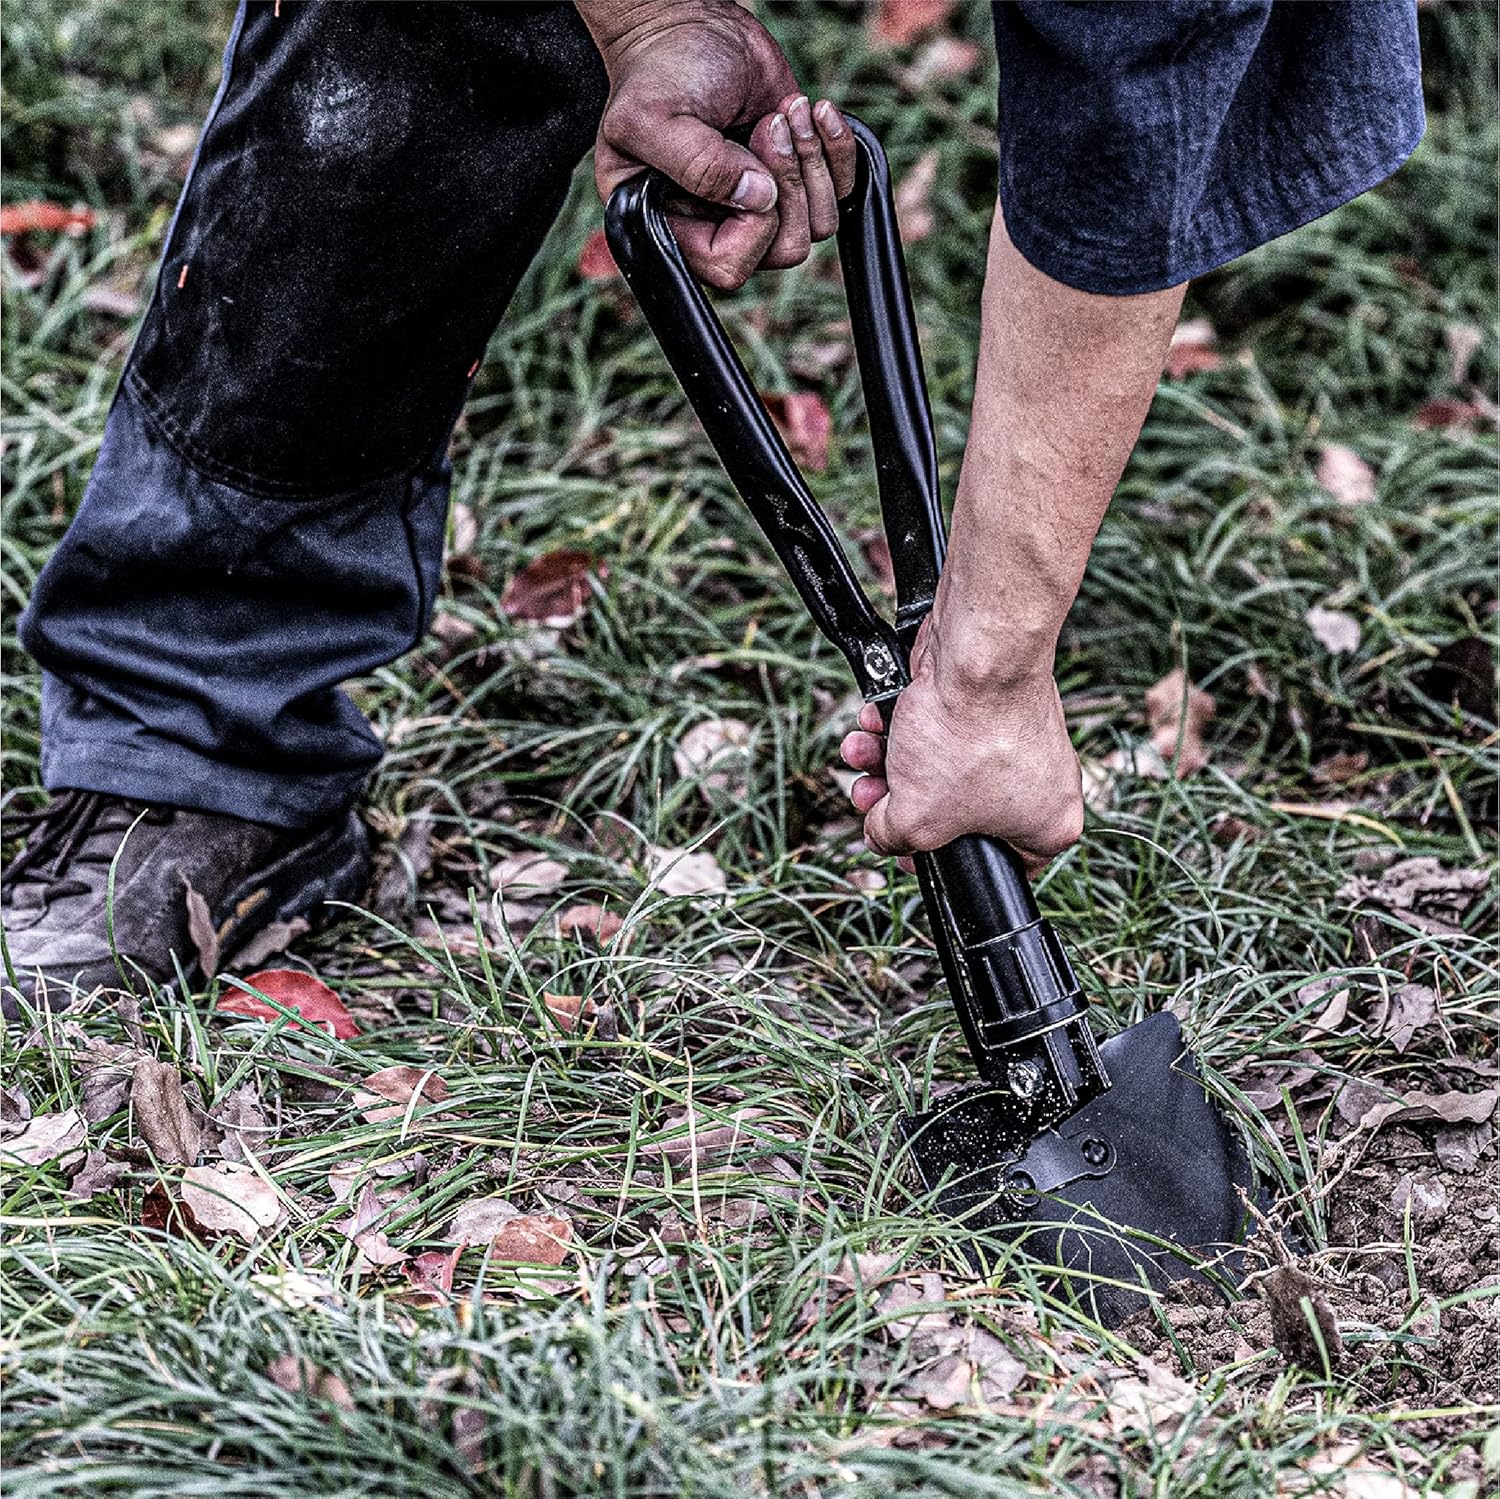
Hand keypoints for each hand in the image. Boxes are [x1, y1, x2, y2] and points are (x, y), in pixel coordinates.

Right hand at [583, 1, 854, 287]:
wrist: (688, 26)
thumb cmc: (659, 71)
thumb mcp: (656, 118)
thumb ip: (699, 166)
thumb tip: (759, 197)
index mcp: (676, 228)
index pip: (729, 267)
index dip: (752, 228)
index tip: (749, 168)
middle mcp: (722, 225)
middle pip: (784, 250)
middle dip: (788, 186)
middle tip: (768, 126)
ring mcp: (763, 203)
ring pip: (818, 224)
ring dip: (811, 162)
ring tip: (784, 113)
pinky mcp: (796, 174)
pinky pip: (841, 191)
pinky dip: (837, 149)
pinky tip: (815, 112)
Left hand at [839, 616, 1084, 875]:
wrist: (976, 655)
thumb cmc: (967, 738)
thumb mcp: (916, 820)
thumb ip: (893, 839)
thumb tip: (882, 836)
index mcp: (1045, 827)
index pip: (987, 863)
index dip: (935, 860)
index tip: (905, 848)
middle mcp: (1040, 784)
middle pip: (952, 811)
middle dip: (898, 799)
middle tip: (869, 795)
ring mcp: (1018, 740)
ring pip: (941, 767)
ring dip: (889, 763)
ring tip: (861, 753)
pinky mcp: (992, 703)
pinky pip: (943, 729)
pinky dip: (904, 728)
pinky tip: (874, 724)